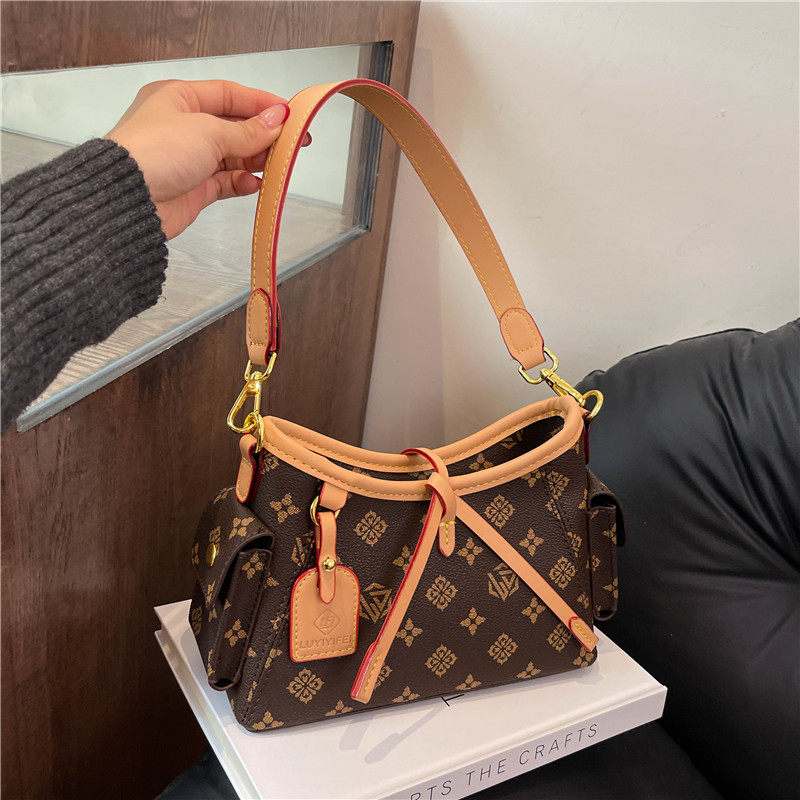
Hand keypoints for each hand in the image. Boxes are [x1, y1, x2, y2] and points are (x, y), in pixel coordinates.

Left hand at [105, 79, 308, 239]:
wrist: (129, 200)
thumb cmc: (156, 152)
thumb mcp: (209, 132)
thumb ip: (247, 131)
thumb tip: (277, 120)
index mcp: (179, 98)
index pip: (229, 94)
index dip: (261, 103)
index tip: (290, 113)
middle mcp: (184, 126)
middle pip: (234, 126)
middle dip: (263, 135)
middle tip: (291, 143)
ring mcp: (189, 158)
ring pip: (233, 156)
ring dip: (255, 160)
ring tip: (276, 165)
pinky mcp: (193, 188)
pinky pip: (226, 182)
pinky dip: (242, 182)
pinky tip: (254, 184)